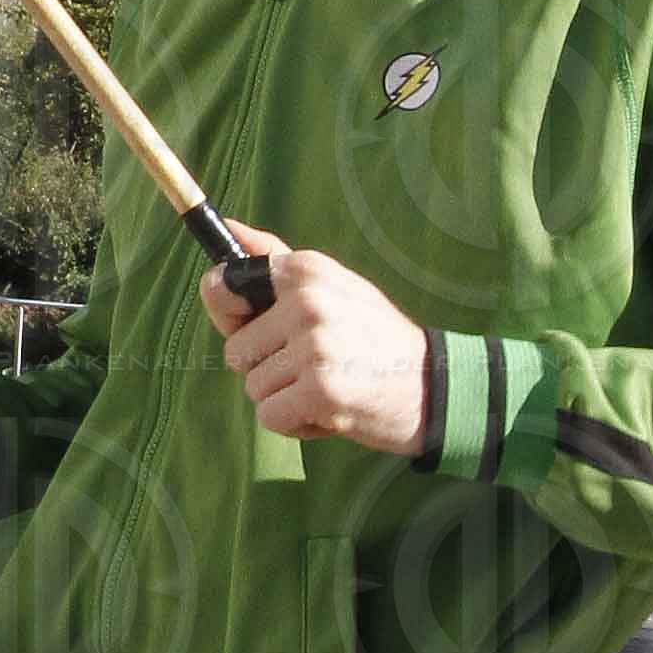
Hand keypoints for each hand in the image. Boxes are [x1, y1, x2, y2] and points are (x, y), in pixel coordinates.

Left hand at [199, 222, 433, 454]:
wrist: (432, 385)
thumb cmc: (371, 336)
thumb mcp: (331, 285)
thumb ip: (275, 261)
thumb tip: (230, 228)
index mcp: (304, 270)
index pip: (220, 287)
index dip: (231, 317)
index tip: (255, 327)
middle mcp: (306, 301)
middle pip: (236, 350)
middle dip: (267, 367)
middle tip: (316, 363)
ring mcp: (313, 346)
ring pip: (253, 387)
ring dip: (285, 398)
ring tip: (328, 384)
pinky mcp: (319, 390)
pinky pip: (270, 416)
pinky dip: (295, 424)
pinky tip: (330, 410)